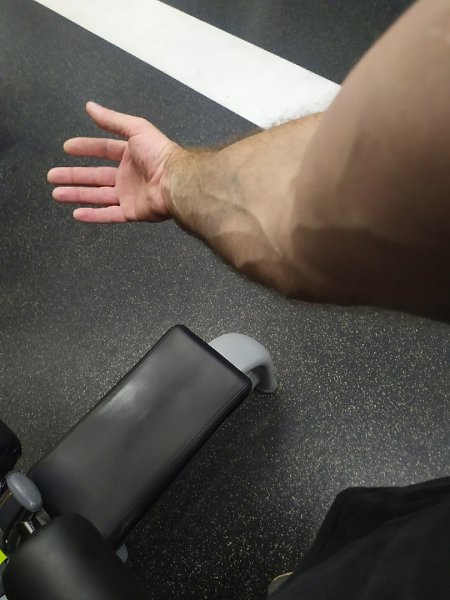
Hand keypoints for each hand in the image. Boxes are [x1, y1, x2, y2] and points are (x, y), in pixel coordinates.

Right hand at [47, 102, 181, 222]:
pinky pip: (109, 214)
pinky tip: (76, 214)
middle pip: (95, 175)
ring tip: (56, 193)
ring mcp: (129, 195)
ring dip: (77, 194)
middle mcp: (128, 176)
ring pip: (97, 195)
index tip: (66, 148)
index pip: (103, 150)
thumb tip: (90, 106)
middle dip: (74, 175)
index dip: (85, 148)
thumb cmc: (158, 154)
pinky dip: (93, 215)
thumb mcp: (136, 129)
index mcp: (131, 155)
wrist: (175, 181)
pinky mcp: (131, 212)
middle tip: (52, 175)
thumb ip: (112, 120)